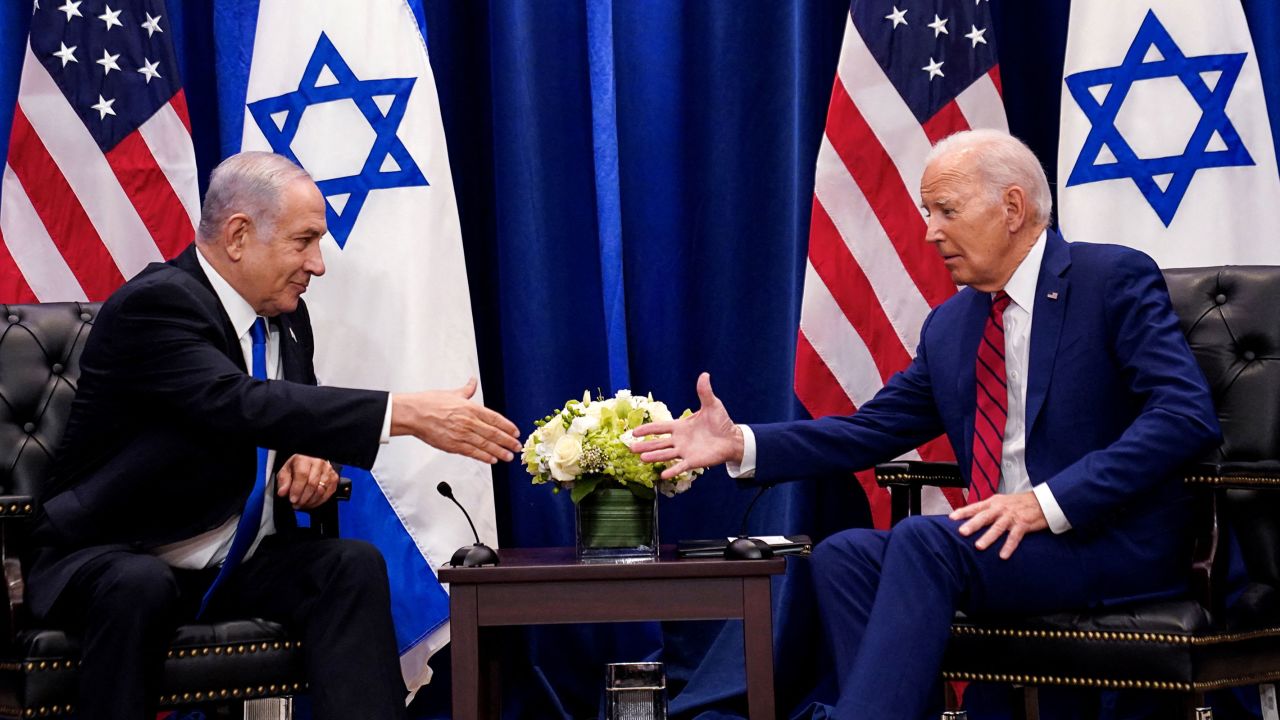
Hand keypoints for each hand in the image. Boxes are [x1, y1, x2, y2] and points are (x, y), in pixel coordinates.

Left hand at [277, 454, 338, 509]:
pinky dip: (318, 502)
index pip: (302, 475)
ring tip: (302, 504)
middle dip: (303, 498)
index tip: (292, 500)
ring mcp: (328, 471)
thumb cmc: (297, 468)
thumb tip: (282, 492)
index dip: (297, 489)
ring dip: (310, 501)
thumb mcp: (285, 472)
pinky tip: (311, 503)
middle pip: (312, 484)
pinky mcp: (334, 478)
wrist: (310, 465)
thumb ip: (283, 482)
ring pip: (320, 490)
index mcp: (304, 459)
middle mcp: (318, 463)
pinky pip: (327, 494)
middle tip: (296, 504)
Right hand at [391, 378, 521, 463]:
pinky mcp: (453, 445)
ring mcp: (461, 435)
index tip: (516, 432)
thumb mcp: (452, 393)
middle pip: (494, 433)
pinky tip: (492, 460)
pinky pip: (472, 452)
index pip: (495, 418)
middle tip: (517, 447)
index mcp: (470, 408)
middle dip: (508, 441)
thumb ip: (466, 390)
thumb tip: (473, 381)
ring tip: (509, 456)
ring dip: (499, 451)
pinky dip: (484, 457)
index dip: (507, 426)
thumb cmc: (429, 403)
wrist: (413, 414)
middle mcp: (469, 422)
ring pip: (485, 445)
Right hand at [629, 372, 743, 479]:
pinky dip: (672, 471)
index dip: (647, 429)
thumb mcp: (712, 405)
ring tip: (642, 459)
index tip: (634, 432)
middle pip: (658, 443)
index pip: (660, 428)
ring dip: (654, 457)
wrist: (732, 439)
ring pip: (665, 455)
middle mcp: (679, 440)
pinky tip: (662, 475)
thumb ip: (704, 392)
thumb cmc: (721, 422)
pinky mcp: (693, 461)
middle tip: (630, 447)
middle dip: (645, 445)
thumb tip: (704, 374)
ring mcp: (684, 451)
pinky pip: (680, 467)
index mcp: (680, 426)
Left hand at [949, 491, 1048, 558]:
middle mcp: (1001, 509)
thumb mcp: (1000, 502)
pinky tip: (1003, 555)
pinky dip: (1009, 546)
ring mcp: (1012, 517)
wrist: (1042, 501)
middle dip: (972, 524)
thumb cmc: (1018, 503)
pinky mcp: (1023, 524)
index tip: (951, 518)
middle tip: (961, 532)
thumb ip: (986, 510)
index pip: (975, 507)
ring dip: (988, 537)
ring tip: (979, 546)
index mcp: (993, 503)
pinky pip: (1015, 537)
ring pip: (998, 527)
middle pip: (984, 517)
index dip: (963, 512)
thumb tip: (969, 519)